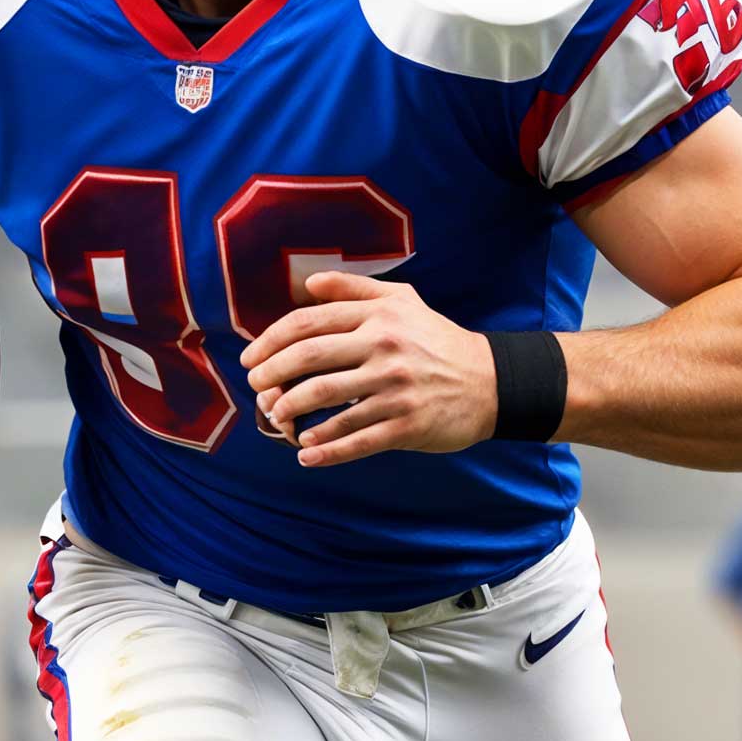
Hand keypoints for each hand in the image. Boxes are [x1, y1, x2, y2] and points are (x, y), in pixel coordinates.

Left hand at [239, 272, 497, 468]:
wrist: (490, 382)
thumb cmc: (437, 340)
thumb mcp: (403, 302)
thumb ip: (355, 289)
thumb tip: (308, 285)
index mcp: (379, 316)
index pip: (309, 323)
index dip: (270, 341)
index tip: (251, 358)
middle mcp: (384, 348)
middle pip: (309, 360)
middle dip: (271, 375)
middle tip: (256, 388)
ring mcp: (395, 388)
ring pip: (326, 401)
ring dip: (291, 412)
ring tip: (277, 418)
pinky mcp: (406, 425)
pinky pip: (355, 439)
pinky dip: (325, 450)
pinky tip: (306, 455)